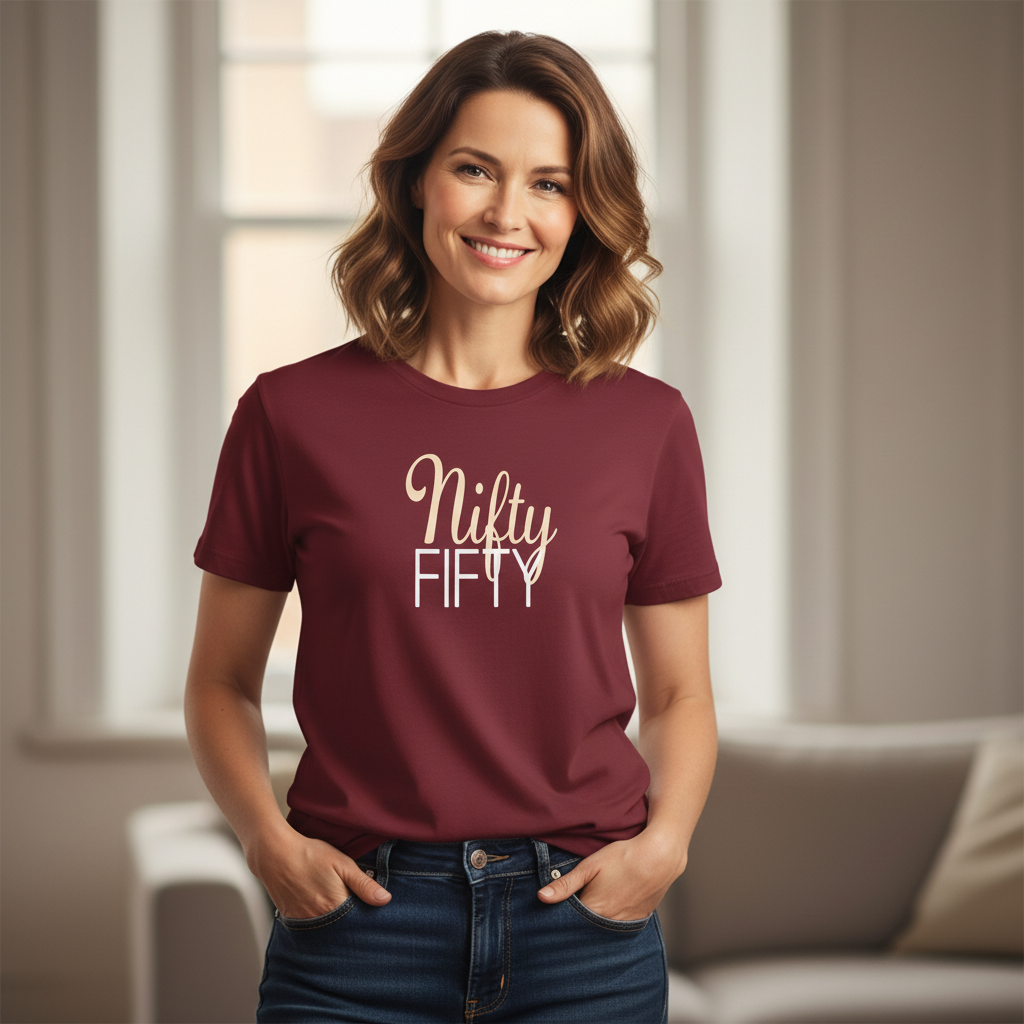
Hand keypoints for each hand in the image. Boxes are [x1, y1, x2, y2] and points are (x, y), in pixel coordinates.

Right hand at [246, 826, 391, 918]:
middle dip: (350, 922)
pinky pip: (309, 927)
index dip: (365, 916)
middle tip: (351, 906)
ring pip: (326, 929)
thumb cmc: (310, 855)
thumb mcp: (342, 864)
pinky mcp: (291, 919)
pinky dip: (318, 921)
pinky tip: (319, 908)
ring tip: (335, 906)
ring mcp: (303, 921)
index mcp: (335, 906)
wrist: (274, 854)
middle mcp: (319, 920)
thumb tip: (385, 900)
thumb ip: (364, 884)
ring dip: (334, 923)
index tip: (370, 911)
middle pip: (342, 928)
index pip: (358, 921)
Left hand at [536, 830, 686, 920]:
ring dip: (595, 918)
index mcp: (594, 911)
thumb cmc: (623, 857)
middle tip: (577, 900)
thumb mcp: (590, 866)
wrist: (659, 857)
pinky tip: (611, 902)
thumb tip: (541, 897)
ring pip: (602, 927)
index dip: (562, 913)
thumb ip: (565, 884)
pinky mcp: (638, 920)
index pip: (570, 921)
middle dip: (578, 918)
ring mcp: (625, 923)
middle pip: (586, 926)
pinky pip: (618, 925)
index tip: (556, 906)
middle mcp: (609, 923)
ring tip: (596, 899)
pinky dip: (611, 918)